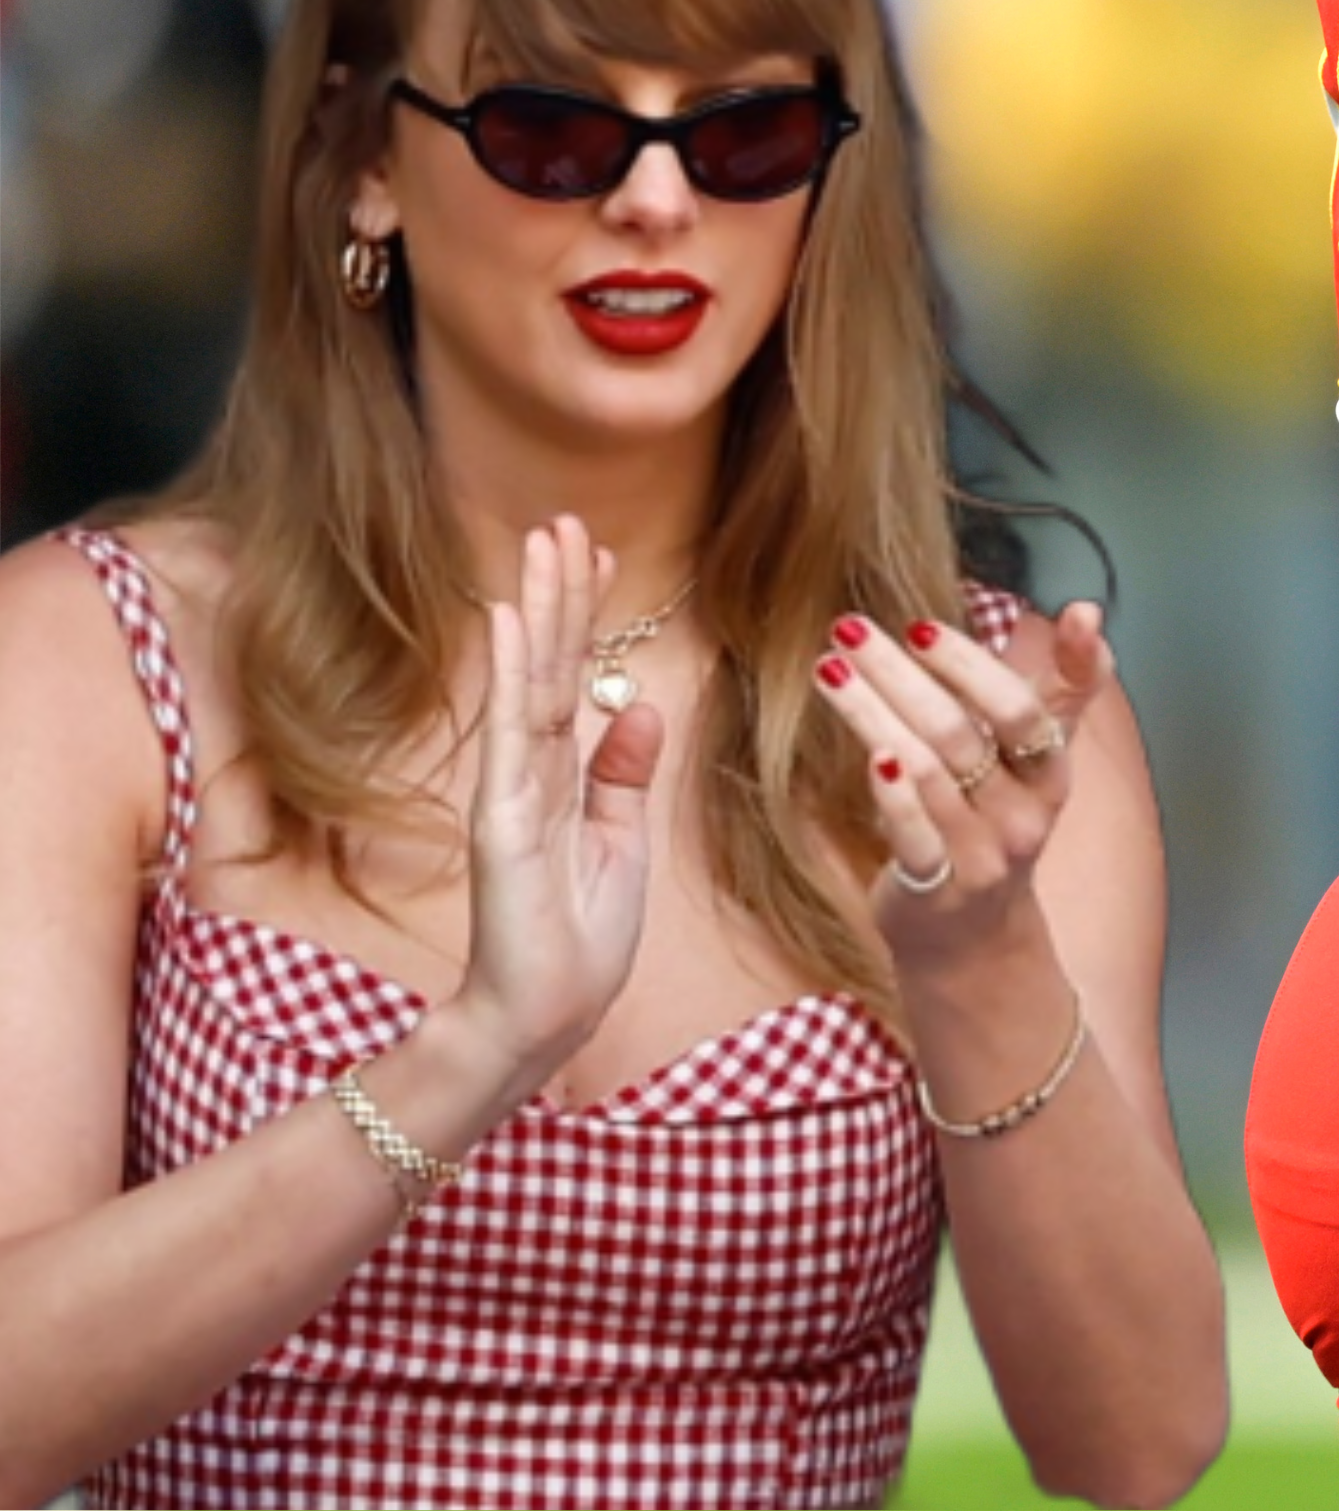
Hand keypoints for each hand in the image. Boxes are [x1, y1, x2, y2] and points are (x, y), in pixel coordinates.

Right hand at [448, 516, 664, 1092]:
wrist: (543, 1016)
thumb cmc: (577, 941)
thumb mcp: (619, 842)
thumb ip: (621, 775)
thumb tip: (636, 705)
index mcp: (560, 779)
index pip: (572, 678)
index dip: (583, 616)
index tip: (595, 554)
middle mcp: (528, 774)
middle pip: (546, 665)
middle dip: (557, 593)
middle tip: (563, 521)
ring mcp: (510, 792)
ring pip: (528, 682)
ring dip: (536, 611)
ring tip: (541, 544)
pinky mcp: (502, 821)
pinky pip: (512, 735)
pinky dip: (510, 674)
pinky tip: (510, 621)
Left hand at [811, 599, 1113, 975]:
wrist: (974, 939)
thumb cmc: (998, 824)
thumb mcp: (1041, 759)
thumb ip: (1066, 685)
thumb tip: (1085, 610)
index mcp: (1050, 774)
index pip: (1020, 710)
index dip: (973, 667)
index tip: (922, 627)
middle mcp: (1022, 814)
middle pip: (961, 731)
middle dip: (901, 673)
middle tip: (850, 629)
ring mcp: (979, 854)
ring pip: (926, 771)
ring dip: (872, 713)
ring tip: (829, 668)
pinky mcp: (935, 888)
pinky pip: (914, 834)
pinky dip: (893, 792)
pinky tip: (868, 752)